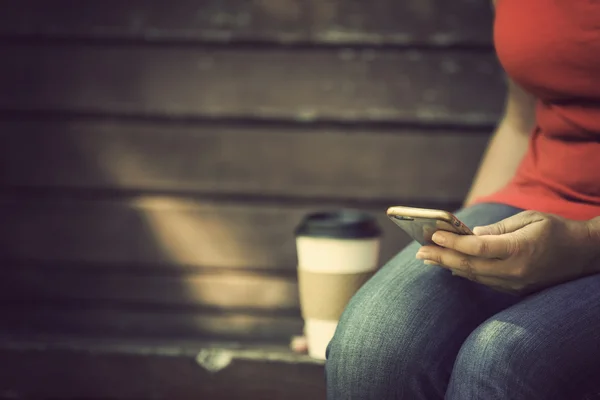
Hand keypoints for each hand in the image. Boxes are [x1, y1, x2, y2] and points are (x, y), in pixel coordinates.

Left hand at [415, 211, 598, 294]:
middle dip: (441, 258)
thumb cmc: (557, 230)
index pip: (477, 248)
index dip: (452, 242)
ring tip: (428, 258)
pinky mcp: (516, 289)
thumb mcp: (529, 219)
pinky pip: (484, 281)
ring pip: (474, 276)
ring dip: (448, 267)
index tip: (433, 235)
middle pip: (469, 266)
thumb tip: (469, 235)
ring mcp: (515, 283)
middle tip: (420, 252)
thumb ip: (498, 229)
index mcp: (519, 249)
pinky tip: (451, 267)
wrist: (585, 255)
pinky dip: (465, 273)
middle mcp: (515, 271)